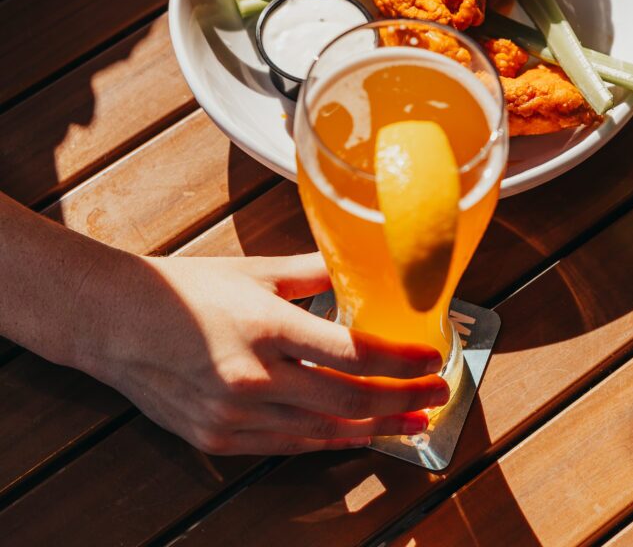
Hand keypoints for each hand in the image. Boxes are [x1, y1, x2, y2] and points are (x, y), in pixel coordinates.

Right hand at [85, 251, 447, 455]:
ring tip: (413, 423)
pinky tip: (358, 434)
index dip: (401, 361)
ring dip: (376, 429)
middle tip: (438, 395)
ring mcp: (236, 416)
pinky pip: (288, 446)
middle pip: (348, 400)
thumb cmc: (186, 288)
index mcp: (266, 326)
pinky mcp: (220, 439)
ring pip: (324, 433)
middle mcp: (254, 377)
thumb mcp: (253, 269)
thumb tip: (360, 264)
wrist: (116, 322)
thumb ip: (312, 270)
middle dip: (403, 400)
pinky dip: (329, 441)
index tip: (434, 358)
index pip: (352, 352)